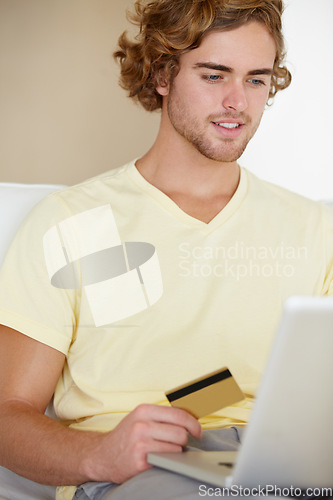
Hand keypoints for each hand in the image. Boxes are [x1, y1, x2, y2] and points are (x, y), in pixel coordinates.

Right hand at [85, 403, 201, 483]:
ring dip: (176, 452)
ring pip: (176, 448)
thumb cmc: (125, 437)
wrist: (101, 456)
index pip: (178, 414)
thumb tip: (189, 420)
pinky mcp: (140, 461)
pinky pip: (167, 461)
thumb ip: (161, 417)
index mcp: (144, 410)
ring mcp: (140, 443)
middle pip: (180, 432)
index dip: (193, 423)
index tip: (198, 431)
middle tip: (178, 444)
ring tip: (165, 452)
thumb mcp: (139, 418)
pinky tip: (158, 460)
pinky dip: (168, 462)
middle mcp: (142, 425)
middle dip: (184, 440)